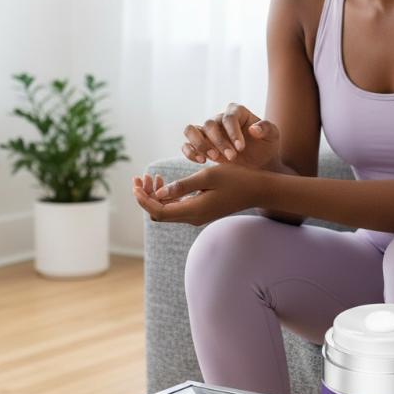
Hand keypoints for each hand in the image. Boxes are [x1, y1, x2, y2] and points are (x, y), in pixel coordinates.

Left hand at [132, 162, 261, 225]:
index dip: (143, 199)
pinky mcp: (201, 211)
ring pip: (167, 210)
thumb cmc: (236, 179)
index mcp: (193, 210)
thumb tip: (158, 193)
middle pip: (159, 213)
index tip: (136, 184)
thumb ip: (182, 186)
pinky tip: (165, 182)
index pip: (158, 211)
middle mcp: (193, 217)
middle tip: (141, 178)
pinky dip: (167, 196)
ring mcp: (197, 216)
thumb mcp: (208, 177)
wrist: (258, 190)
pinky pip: (177, 208)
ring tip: (151, 177)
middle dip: (146, 196)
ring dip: (155, 196)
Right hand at [181, 103, 280, 170]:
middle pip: (210, 124)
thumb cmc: (266, 146)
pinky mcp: (200, 146)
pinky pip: (186, 145)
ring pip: (192, 130)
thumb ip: (266, 128)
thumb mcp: (273, 136)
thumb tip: (253, 129)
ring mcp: (208, 132)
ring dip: (200, 144)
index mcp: (237, 112)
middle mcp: (219, 119)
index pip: (229, 116)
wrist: (260, 164)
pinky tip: (202, 161)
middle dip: (219, 142)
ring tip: (213, 158)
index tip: (241, 148)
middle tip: (231, 157)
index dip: (233, 131)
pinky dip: (190, 152)